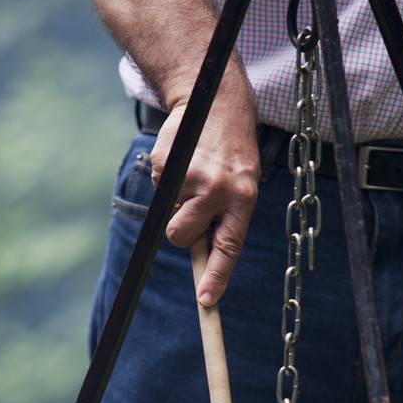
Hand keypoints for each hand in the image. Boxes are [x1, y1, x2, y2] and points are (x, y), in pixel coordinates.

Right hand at [150, 84, 259, 304]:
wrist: (215, 101)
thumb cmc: (231, 155)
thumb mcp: (241, 186)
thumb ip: (224, 220)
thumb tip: (201, 259)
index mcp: (243, 199)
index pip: (228, 248)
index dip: (215, 276)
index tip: (205, 301)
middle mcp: (219, 190)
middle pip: (183, 237)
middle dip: (182, 229)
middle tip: (194, 206)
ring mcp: (191, 177)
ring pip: (169, 217)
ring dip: (175, 205)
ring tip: (193, 177)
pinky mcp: (168, 164)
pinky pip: (159, 190)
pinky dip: (167, 180)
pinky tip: (184, 159)